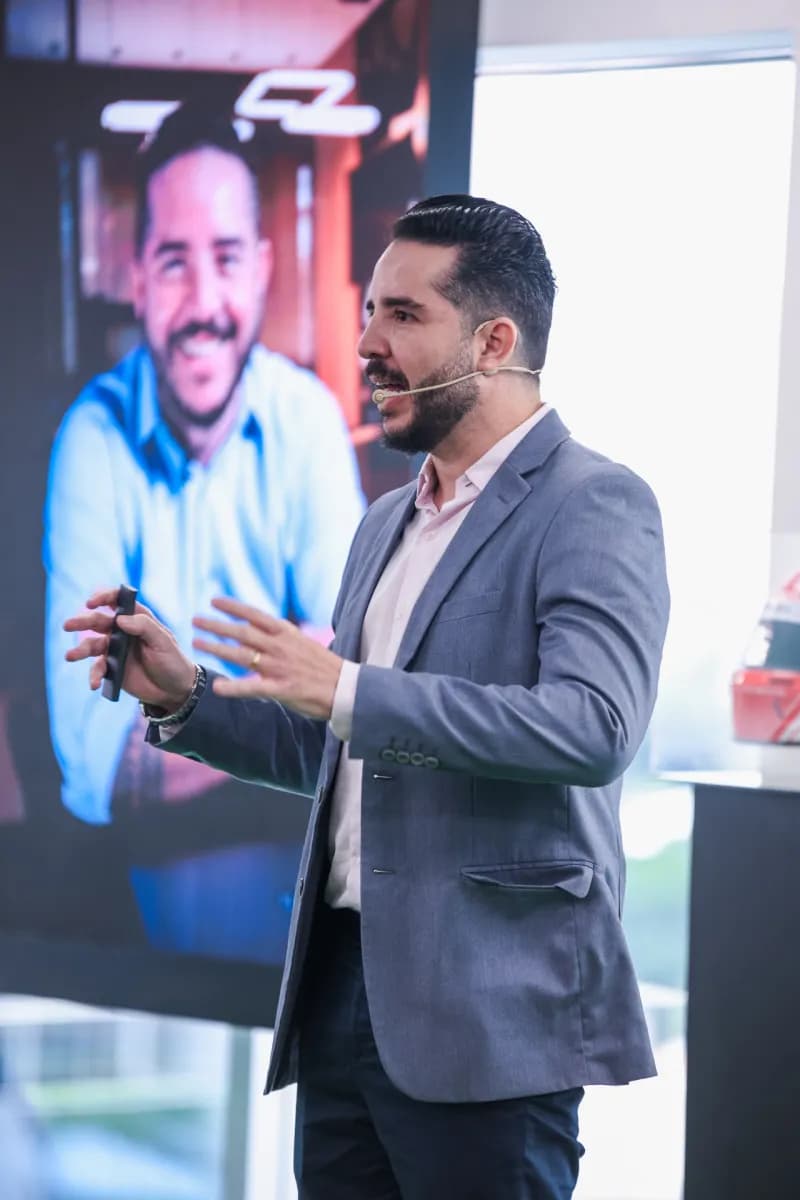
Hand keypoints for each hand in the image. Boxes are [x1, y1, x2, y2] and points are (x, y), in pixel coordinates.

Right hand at [63, 588, 195, 711]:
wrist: (175, 690)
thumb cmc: (173, 660)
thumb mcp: (164, 642)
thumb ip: (144, 627)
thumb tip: (120, 619)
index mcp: (137, 619)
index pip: (117, 601)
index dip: (103, 597)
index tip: (91, 602)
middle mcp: (123, 631)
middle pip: (98, 622)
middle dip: (82, 622)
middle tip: (67, 625)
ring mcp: (116, 650)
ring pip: (93, 645)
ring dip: (80, 650)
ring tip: (70, 656)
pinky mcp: (112, 668)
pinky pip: (98, 668)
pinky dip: (93, 675)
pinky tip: (93, 684)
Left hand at [192, 597, 343, 719]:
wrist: (347, 688)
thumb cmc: (326, 667)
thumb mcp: (304, 642)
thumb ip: (281, 636)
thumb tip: (258, 626)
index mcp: (287, 634)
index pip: (255, 615)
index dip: (233, 607)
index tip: (214, 600)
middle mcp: (280, 647)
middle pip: (242, 633)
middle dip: (217, 625)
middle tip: (195, 620)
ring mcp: (279, 667)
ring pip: (241, 655)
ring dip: (217, 648)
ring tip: (197, 644)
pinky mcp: (281, 689)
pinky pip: (252, 687)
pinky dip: (233, 687)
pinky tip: (217, 687)